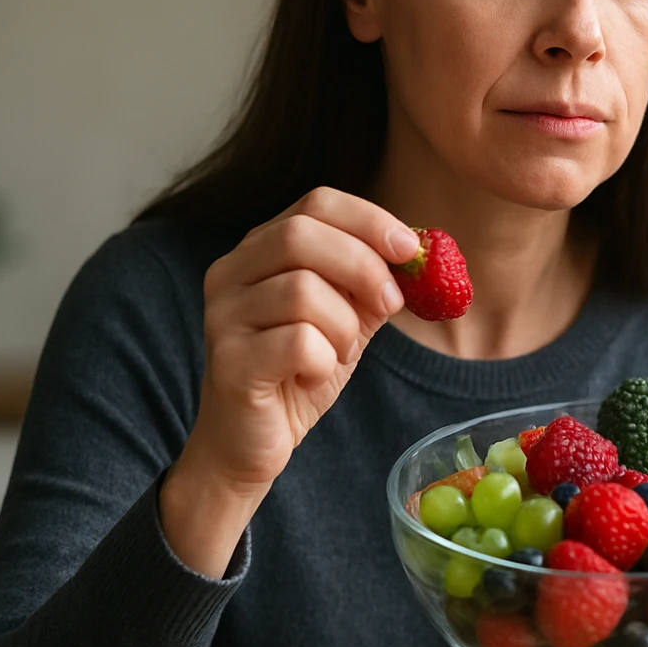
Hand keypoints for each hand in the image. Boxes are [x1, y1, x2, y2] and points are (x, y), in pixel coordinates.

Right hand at [162, 187, 415, 575]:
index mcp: (259, 249)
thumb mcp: (346, 318)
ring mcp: (223, 316)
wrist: (251, 443)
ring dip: (344, 325)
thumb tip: (424, 253)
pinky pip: (297, 343)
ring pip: (302, 291)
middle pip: (301, 235)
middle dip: (363, 267)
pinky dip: (325, 360)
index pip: (316, 203)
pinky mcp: (229, 362)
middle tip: (390, 304)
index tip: (411, 248)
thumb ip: (374, 283)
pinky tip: (315, 375)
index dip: (370, 219)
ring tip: (340, 353)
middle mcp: (230, 272)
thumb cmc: (299, 372)